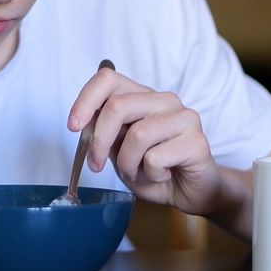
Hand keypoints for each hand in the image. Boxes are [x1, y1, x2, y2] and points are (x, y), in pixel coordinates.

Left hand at [68, 68, 223, 215]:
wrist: (191, 191)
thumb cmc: (154, 170)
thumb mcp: (119, 151)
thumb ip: (105, 133)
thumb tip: (83, 124)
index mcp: (143, 96)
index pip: (108, 79)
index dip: (86, 100)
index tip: (73, 126)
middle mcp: (164, 100)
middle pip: (117, 106)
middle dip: (100, 142)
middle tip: (97, 165)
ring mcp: (184, 117)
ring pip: (137, 134)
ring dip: (127, 164)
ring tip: (138, 172)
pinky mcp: (197, 141)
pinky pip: (156, 158)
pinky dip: (150, 175)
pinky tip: (162, 175)